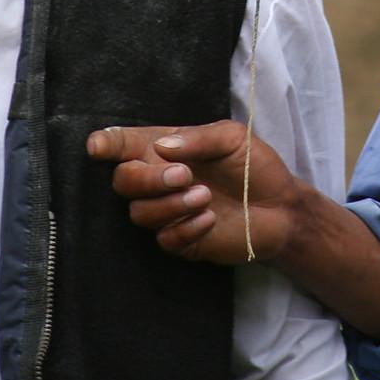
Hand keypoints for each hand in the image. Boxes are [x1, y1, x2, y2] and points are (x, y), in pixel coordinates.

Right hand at [86, 121, 301, 264]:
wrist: (282, 208)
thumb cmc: (254, 166)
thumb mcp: (233, 138)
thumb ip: (199, 138)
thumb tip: (162, 147)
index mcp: (165, 149)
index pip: (125, 145)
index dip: (106, 144)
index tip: (98, 147)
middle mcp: (158, 180)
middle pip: (123, 181)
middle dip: (146, 179)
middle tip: (184, 175)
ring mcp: (167, 212)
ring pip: (139, 213)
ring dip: (169, 205)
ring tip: (205, 197)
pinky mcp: (181, 241)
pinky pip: (164, 239)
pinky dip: (185, 228)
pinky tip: (209, 219)